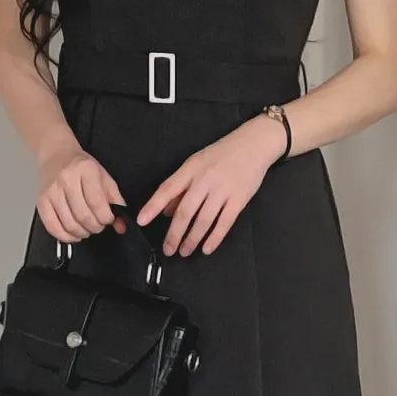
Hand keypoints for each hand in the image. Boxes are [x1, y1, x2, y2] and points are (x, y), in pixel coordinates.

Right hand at [37, 139, 127, 241]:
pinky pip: (53, 227)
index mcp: (85, 170)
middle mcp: (66, 179)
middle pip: (83, 216)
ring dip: (82, 233)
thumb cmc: (80, 167)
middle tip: (98, 225)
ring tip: (86, 229)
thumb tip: (121, 225)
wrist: (56, 154)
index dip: (105, 218)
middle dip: (95, 227)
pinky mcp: (41, 201)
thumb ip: (115, 201)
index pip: (97, 203)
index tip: (108, 220)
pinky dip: (65, 236)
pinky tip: (73, 234)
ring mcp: (52, 191)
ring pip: (69, 224)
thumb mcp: (103, 177)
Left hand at [135, 114, 287, 255]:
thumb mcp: (197, 163)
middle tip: (168, 249)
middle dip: (174, 234)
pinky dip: (214, 238)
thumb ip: (181, 187)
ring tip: (184, 251)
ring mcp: (223, 190)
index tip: (142, 221)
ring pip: (203, 220)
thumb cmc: (222, 154)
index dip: (153, 206)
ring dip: (192, 239)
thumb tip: (166, 211)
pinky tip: (206, 249)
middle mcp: (205, 179)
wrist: (254, 144)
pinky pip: (224, 223)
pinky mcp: (239, 199)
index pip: (167, 189)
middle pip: (185, 211)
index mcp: (191, 169)